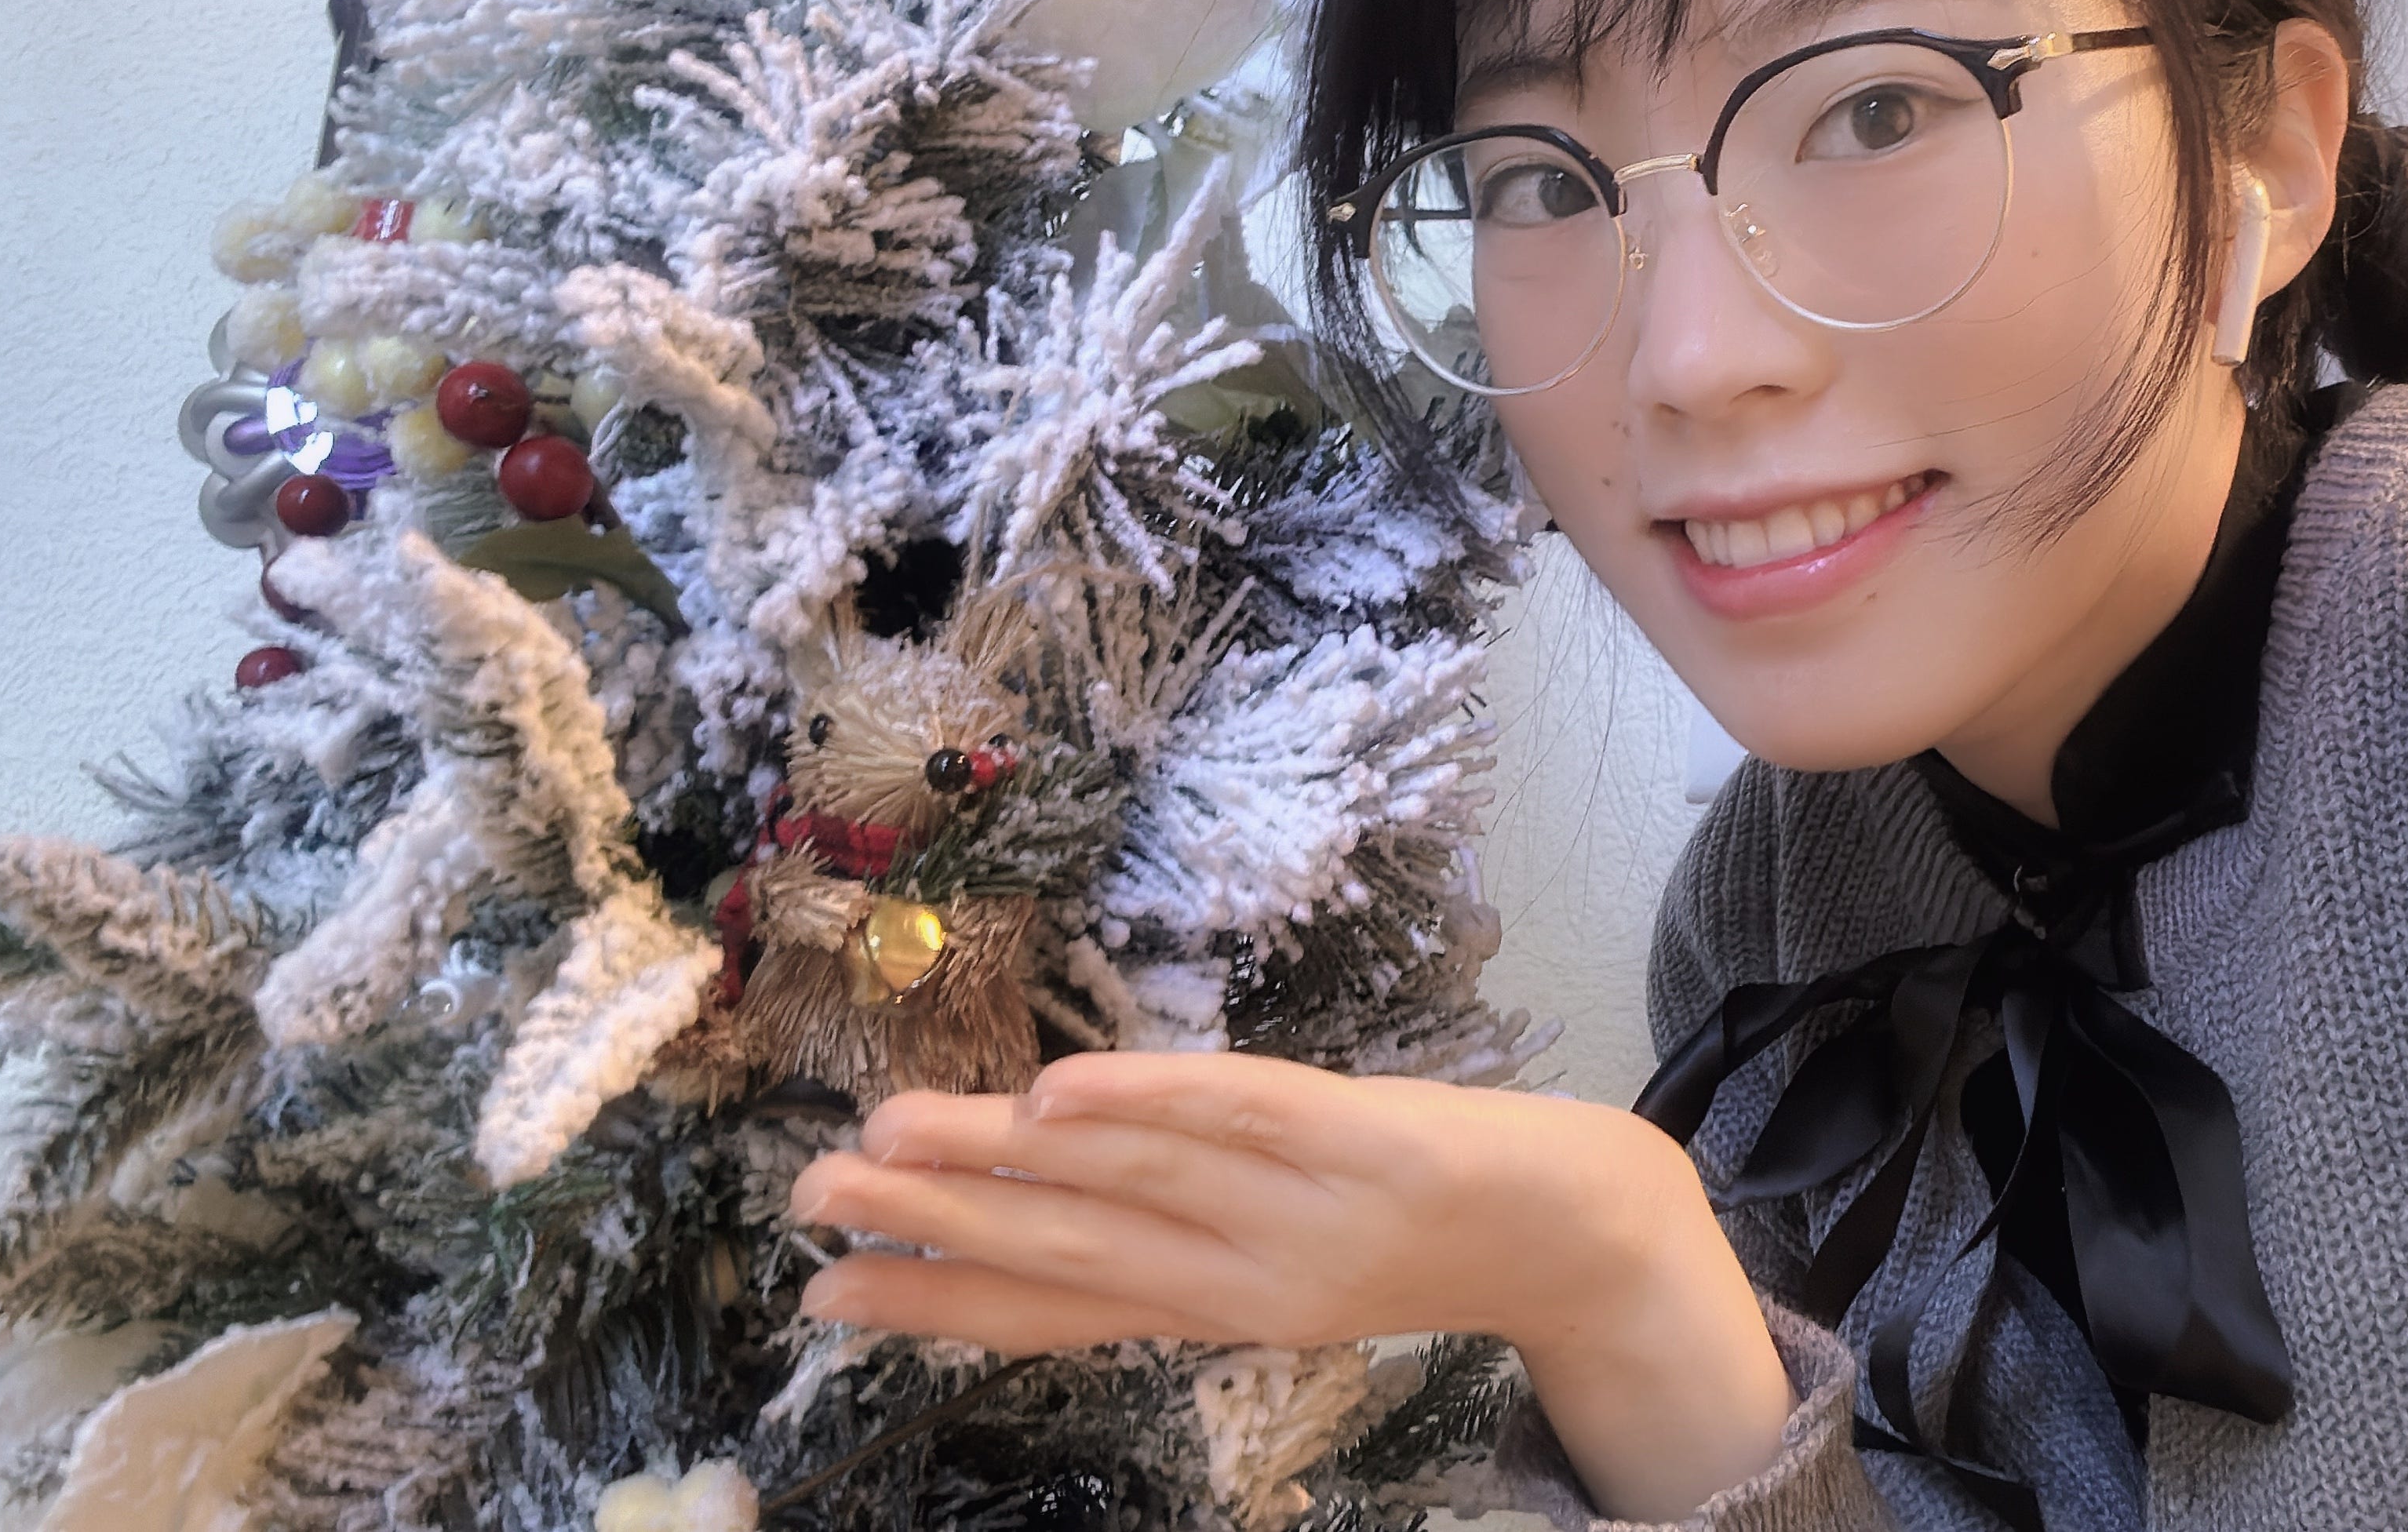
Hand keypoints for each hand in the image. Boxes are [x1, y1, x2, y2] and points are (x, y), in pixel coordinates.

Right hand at [788, 1051, 1793, 1518]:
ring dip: (1005, 1161)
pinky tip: (1059, 1095)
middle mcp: (1249, 1275)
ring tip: (893, 1138)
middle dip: (935, 1226)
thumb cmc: (1423, 1233)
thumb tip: (1050, 1179)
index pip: (1058, 1311)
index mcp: (1221, 1306)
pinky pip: (1245, 1114)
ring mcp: (1308, 1210)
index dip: (939, 1304)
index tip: (824, 1295)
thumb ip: (1179, 1239)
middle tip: (816, 1198)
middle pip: (1071, 1247)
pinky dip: (1151, 1103)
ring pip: (1133, 1181)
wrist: (1591, 1235)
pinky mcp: (1369, 1141)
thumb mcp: (1291, 1261)